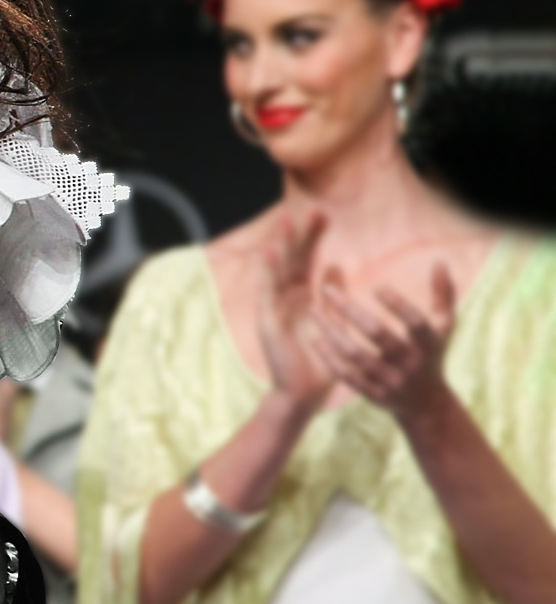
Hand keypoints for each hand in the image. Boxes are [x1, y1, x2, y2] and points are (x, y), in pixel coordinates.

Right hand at [255, 211, 333, 411]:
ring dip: (283, 244)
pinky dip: (267, 270)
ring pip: (279, 270)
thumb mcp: (333, 324)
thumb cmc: (320, 364)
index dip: (314, 239)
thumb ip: (333, 296)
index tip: (324, 215)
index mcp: (304, 299)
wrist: (303, 394)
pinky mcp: (267, 321)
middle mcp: (287, 299)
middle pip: (295, 260)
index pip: (309, 261)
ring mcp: (275, 308)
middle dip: (302, 235)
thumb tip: (337, 267)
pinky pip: (267, 291)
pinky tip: (270, 251)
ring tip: (286, 219)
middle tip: (312, 210)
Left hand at [312, 261, 457, 421]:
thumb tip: (440, 261)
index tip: (376, 287)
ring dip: (332, 332)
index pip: (415, 323)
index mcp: (429, 344)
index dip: (397, 305)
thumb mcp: (444, 326)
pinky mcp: (374, 394)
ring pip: (356, 355)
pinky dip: (330, 358)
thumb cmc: (432, 352)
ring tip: (314, 311)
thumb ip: (443, 294)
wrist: (427, 403)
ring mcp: (392, 381)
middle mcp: (411, 363)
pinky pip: (347, 376)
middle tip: (328, 290)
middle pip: (378, 334)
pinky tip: (316, 338)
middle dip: (350, 311)